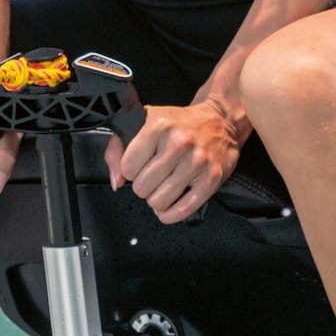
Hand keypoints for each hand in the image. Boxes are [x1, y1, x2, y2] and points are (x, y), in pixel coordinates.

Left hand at [112, 96, 248, 222]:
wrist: (218, 121)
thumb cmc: (178, 124)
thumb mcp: (141, 124)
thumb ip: (118, 149)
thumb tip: (117, 181)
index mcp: (158, 126)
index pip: (127, 168)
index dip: (129, 170)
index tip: (139, 165)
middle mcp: (179, 143)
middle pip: (142, 187)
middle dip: (143, 185)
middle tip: (153, 176)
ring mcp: (197, 162)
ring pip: (159, 202)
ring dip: (156, 199)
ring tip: (163, 186)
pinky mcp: (212, 179)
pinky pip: (183, 210)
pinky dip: (171, 214)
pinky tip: (170, 204)